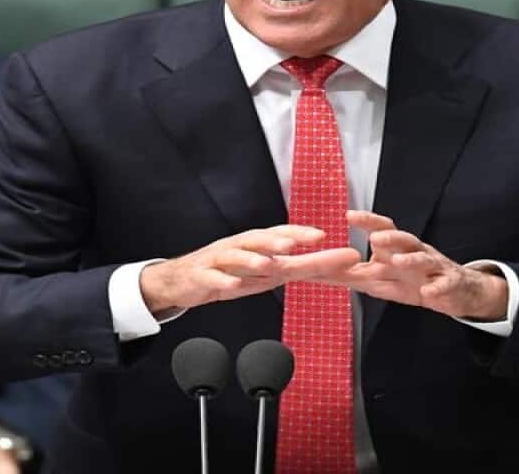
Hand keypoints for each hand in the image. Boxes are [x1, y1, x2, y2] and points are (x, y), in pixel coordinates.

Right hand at [139, 224, 360, 313]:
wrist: (183, 280)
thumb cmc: (230, 272)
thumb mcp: (267, 271)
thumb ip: (299, 267)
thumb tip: (335, 264)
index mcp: (255, 244)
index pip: (279, 234)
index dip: (299, 234)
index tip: (322, 236)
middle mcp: (237, 247)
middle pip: (257, 239)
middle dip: (276, 240)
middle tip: (294, 244)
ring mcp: (218, 260)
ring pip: (234, 255)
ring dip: (251, 258)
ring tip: (267, 263)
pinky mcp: (201, 276)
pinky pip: (212, 278)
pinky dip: (223, 281)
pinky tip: (233, 285)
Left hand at [323, 211, 508, 320]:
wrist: (454, 292)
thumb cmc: (414, 281)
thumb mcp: (382, 279)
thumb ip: (354, 275)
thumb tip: (321, 272)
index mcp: (398, 248)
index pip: (383, 229)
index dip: (368, 221)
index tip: (348, 215)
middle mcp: (416, 252)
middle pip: (404, 238)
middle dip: (390, 237)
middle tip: (374, 238)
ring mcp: (433, 267)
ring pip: (423, 258)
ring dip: (410, 259)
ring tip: (398, 261)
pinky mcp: (448, 285)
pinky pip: (444, 285)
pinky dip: (436, 288)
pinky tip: (428, 292)